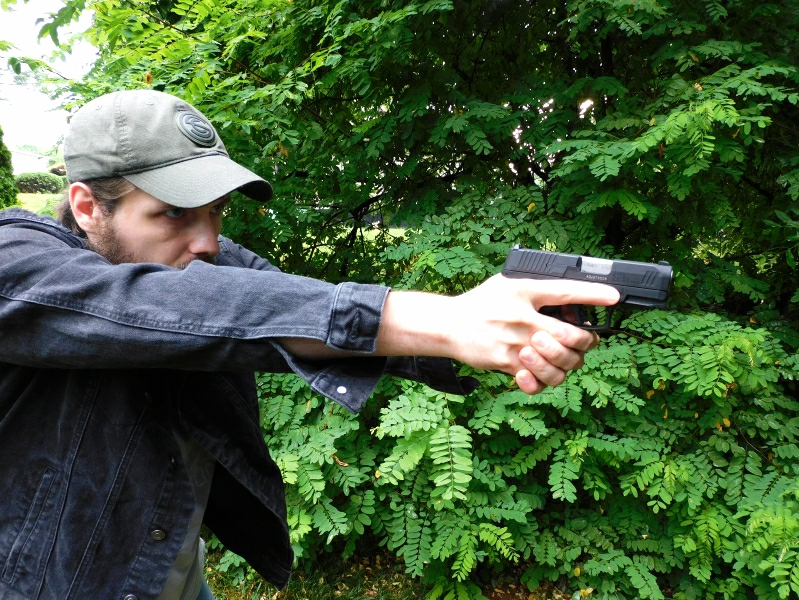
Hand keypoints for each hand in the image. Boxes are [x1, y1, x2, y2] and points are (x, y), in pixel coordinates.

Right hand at [377, 275, 618, 393]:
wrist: (448, 325)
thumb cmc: (481, 304)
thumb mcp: (508, 285)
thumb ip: (536, 292)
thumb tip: (569, 299)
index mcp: (525, 292)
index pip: (566, 291)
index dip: (594, 294)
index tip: (615, 297)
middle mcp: (523, 317)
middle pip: (571, 335)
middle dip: (584, 342)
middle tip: (581, 341)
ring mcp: (516, 343)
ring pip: (559, 363)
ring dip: (565, 364)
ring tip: (557, 358)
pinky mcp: (506, 363)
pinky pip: (535, 381)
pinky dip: (541, 382)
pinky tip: (537, 374)